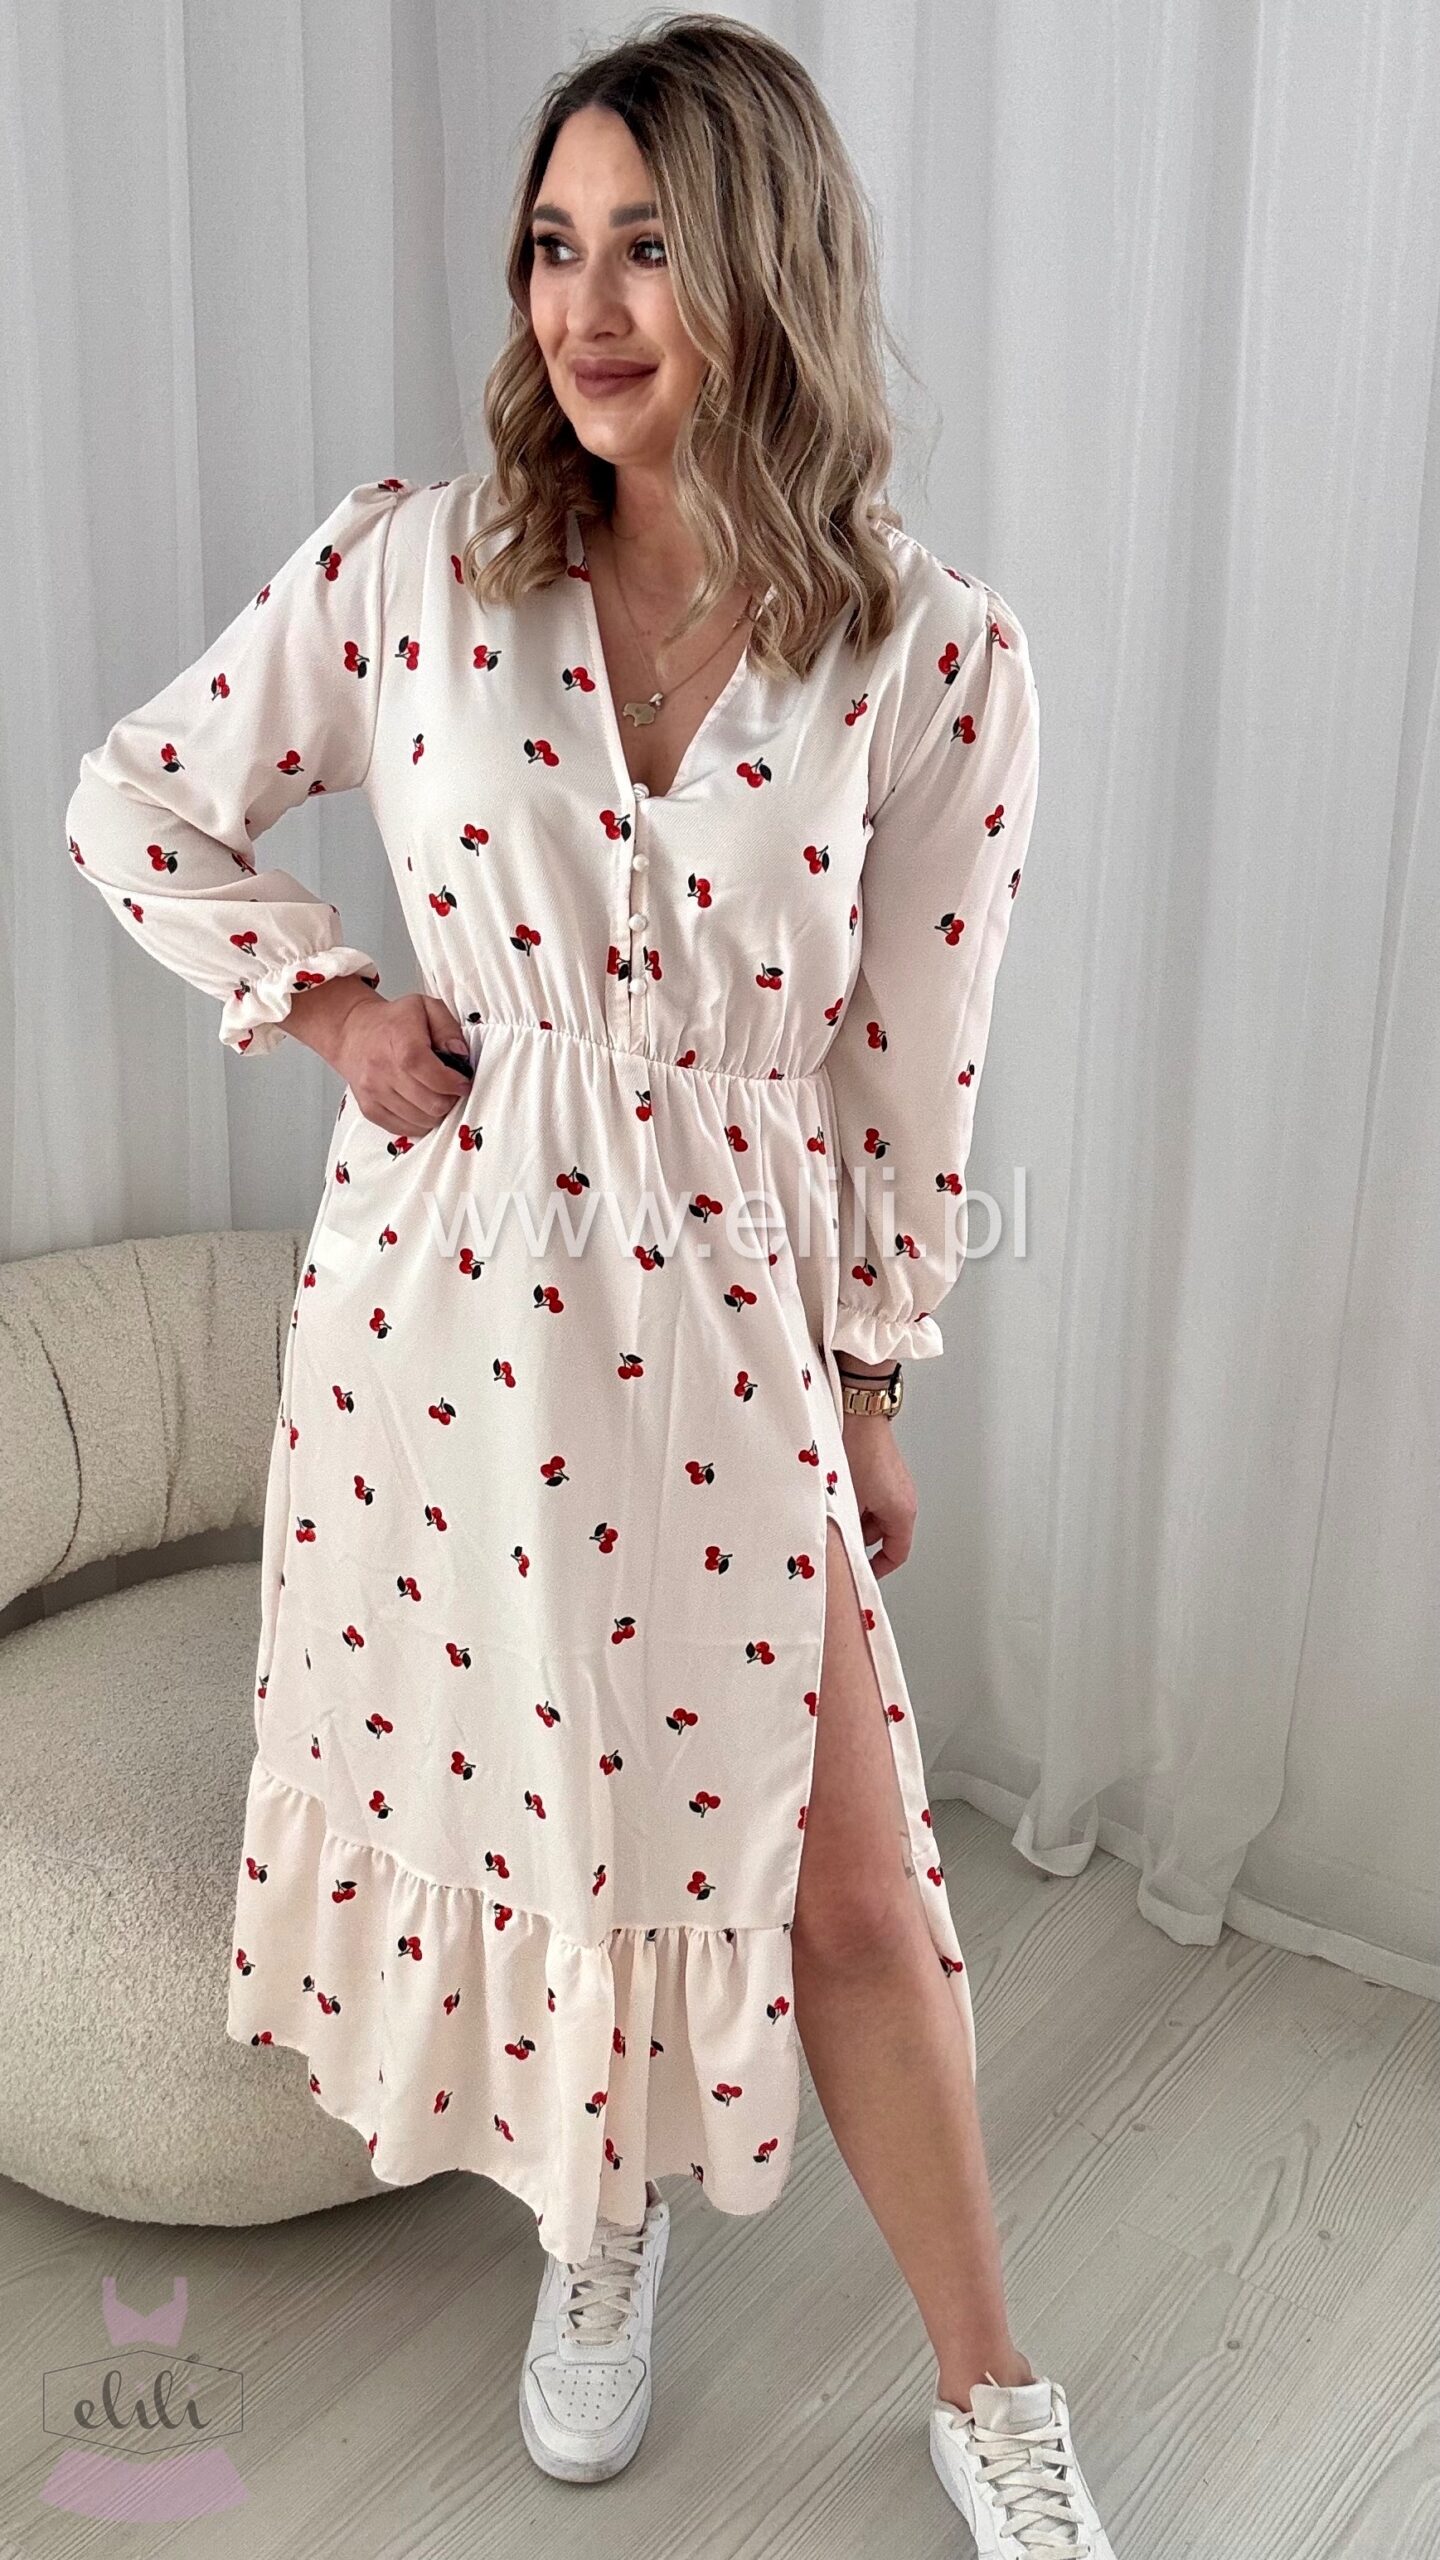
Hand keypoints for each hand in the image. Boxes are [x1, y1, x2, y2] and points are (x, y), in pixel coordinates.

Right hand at [314, 988, 473, 1137]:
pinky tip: (420, 1105)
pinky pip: (404, 1129)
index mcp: (401, 1042)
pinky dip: (418, 1122)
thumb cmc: (391, 1021)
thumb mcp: (426, 1007)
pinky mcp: (370, 1109)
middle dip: (450, 1100)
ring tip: (435, 1095)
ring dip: (435, 1112)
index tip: (463, 1083)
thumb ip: (448, 1029)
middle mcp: (383, 1070)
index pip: (433, 1075)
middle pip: (431, 1104)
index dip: (453, 1084)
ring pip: (420, 1120)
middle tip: (451, 1090)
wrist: (352, 1032)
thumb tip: (461, 1054)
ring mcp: (374, 1092)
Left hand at [840, 1411, 917, 1577]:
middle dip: (860, 1541)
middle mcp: (904, 1499)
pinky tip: (835, 1497)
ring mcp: (894, 1484)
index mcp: (903, 1511)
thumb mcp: (848, 1500)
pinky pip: (872, 1497)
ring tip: (833, 1516)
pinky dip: (856, 1503)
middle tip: (838, 1543)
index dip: (878, 1568)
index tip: (861, 1574)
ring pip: (875, 1516)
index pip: (898, 1554)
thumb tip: (836, 1547)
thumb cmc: (858, 1450)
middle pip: (884, 1535)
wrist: (859, 1413)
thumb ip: (845, 1529)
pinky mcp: (883, 1471)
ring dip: (855, 1520)